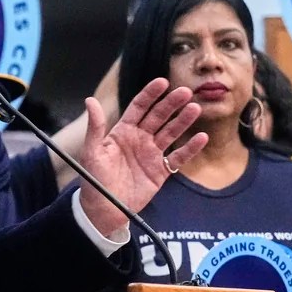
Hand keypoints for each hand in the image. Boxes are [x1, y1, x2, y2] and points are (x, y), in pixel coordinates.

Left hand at [79, 78, 207, 235]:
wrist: (104, 209)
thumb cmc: (94, 179)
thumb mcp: (92, 152)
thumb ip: (95, 127)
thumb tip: (90, 100)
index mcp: (123, 131)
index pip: (139, 107)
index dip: (150, 94)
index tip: (162, 82)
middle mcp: (140, 139)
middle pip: (159, 116)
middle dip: (171, 103)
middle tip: (185, 92)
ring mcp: (152, 154)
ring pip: (171, 133)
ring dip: (183, 121)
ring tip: (195, 109)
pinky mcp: (161, 171)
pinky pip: (178, 157)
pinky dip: (190, 148)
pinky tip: (201, 138)